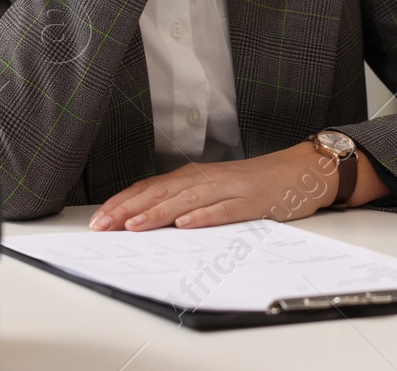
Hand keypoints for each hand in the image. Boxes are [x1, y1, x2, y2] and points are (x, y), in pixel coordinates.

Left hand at [89, 142, 340, 230]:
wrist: (298, 171)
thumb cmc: (253, 185)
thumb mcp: (213, 189)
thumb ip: (184, 201)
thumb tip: (147, 220)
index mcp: (193, 177)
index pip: (149, 187)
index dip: (122, 202)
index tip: (99, 219)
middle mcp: (205, 179)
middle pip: (161, 193)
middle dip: (128, 210)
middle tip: (103, 226)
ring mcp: (228, 188)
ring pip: (186, 201)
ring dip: (158, 213)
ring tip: (134, 225)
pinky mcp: (250, 201)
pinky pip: (223, 209)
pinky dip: (203, 217)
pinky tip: (185, 225)